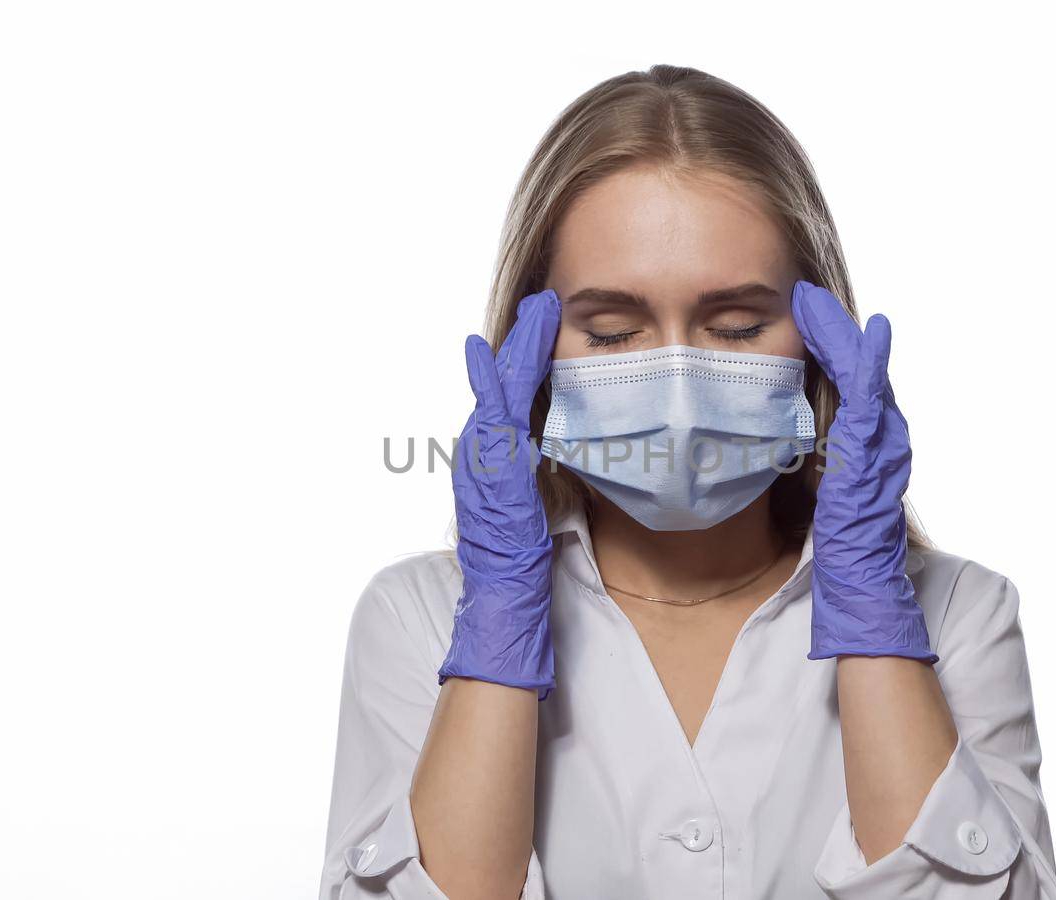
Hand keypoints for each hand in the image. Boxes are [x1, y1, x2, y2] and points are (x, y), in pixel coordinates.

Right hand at [437, 290, 561, 697]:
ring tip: (538, 308)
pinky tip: (513, 348)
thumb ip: (543, 476)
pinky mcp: (490, 464)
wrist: (504, 598)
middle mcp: (481, 449)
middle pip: (503, 380)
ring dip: (520, 345)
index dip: (527, 359)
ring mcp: (481, 455)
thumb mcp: (538, 507)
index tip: (545, 323)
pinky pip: (498, 409)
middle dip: (523, 339)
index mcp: (495, 458)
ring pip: (500, 385)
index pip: (512, 396)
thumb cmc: (526, 563)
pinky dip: (504, 376)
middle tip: (542, 298)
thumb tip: (574, 453)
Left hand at [791, 281, 935, 661]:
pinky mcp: (875, 452)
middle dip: (830, 329)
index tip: (798, 312)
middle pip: (855, 368)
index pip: (845, 381)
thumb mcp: (815, 491)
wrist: (858, 583)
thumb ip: (809, 459)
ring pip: (863, 373)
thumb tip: (771, 436)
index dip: (824, 345)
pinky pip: (874, 399)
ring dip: (840, 334)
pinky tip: (866, 333)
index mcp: (864, 443)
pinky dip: (869, 363)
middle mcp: (881, 436)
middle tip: (804, 291)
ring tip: (813, 300)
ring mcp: (882, 442)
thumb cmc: (834, 547)